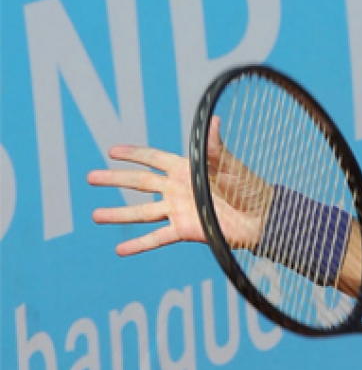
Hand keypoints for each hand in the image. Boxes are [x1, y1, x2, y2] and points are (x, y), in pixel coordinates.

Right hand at [88, 117, 271, 254]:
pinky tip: (120, 249)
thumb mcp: (229, 165)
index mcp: (186, 168)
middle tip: (90, 178)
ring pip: (142, 212)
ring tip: (95, 215)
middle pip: (139, 183)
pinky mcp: (185, 231)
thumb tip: (213, 120)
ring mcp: (179, 210)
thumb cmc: (249, 187)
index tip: (111, 151)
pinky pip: (157, 238)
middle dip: (115, 180)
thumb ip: (214, 147)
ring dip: (118, 214)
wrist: (262, 217)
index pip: (153, 158)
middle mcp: (178, 189)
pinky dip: (139, 245)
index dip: (133, 154)